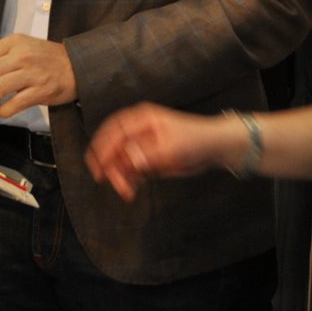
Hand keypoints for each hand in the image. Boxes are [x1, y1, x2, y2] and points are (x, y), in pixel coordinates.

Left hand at [0, 34, 77, 117]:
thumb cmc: (46, 58)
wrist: (78, 65)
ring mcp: (32, 74)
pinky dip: (4, 110)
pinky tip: (1, 112)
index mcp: (13, 43)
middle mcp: (21, 56)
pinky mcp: (42, 91)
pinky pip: (16, 103)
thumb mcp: (23, 47)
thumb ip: (1, 56)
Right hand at [84, 104, 234, 201]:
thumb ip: (149, 153)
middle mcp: (138, 130)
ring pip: (121, 159)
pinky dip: (128, 179)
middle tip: (103, 179)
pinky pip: (131, 168)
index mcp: (142, 119)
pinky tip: (130, 189)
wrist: (213, 148)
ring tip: (124, 191)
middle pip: (114, 145)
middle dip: (108, 163)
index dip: (104, 146)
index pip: (115, 131)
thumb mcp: (172, 147)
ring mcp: (142, 144)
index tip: (98, 164)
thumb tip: (130, 159)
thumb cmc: (195, 140)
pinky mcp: (147, 158)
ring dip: (119, 175)